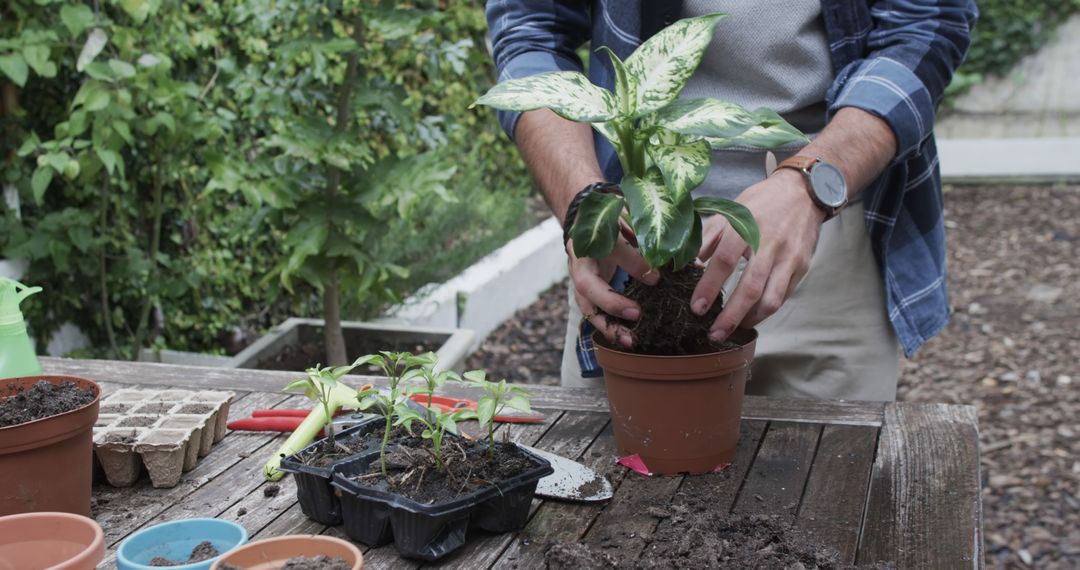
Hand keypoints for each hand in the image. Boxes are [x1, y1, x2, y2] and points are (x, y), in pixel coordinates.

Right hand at [568, 221, 658, 348]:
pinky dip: (608, 328)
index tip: (656, 278)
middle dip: (612, 303)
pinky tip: (625, 340)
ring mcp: (579, 282)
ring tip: (629, 342)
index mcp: (590, 241)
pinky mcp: (584, 296)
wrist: (584, 228)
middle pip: (587, 287)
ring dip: (608, 326)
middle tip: (637, 314)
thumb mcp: (625, 230)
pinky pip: (593, 315)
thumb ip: (638, 250)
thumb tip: (656, 277)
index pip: (611, 250)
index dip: (632, 264)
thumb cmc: (609, 227)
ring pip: (587, 307)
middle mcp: (580, 264)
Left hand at [691, 168, 825, 341]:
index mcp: (747, 227)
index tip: (697, 308)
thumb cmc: (761, 202)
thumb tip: (690, 264)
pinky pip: (783, 297)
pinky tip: (751, 316)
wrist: (803, 193)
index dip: (709, 287)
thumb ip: (708, 237)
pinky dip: (766, 311)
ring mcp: (789, 258)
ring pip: (771, 299)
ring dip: (750, 319)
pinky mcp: (802, 267)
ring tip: (733, 330)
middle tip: (714, 334)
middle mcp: (770, 244)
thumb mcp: (730, 211)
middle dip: (730, 316)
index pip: (725, 261)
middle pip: (750, 288)